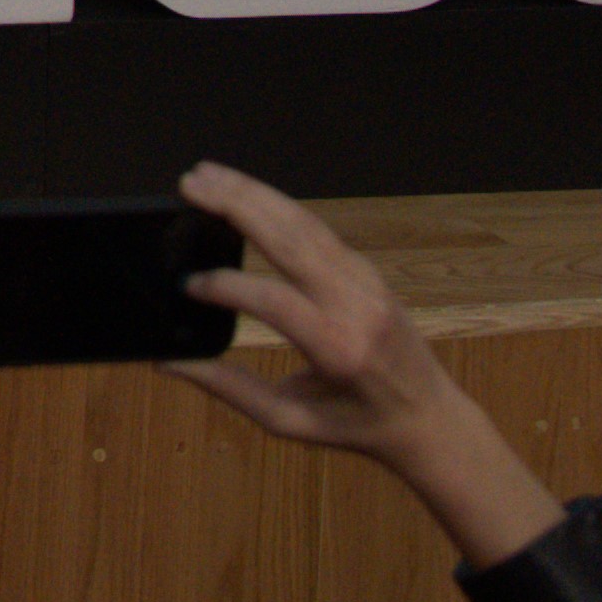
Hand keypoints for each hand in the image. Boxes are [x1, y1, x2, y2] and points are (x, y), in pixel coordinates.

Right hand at [167, 164, 570, 565]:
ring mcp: (366, 281)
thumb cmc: (358, 427)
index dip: (225, 287)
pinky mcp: (367, 271)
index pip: (273, 301)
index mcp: (338, 349)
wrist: (431, 417)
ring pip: (304, 223)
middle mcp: (356, 306)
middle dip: (237, 205)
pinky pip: (318, 229)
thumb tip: (169, 361)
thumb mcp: (292, 421)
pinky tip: (246, 193)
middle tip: (189, 183)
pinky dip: (278, 205)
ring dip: (254, 193)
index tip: (186, 285)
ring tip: (206, 175)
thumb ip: (230, 389)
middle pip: (290, 240)